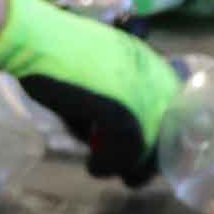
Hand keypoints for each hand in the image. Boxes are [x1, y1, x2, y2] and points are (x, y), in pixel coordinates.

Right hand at [0, 0, 180, 185]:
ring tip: (103, 169)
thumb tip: (110, 141)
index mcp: (151, 65)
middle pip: (168, 134)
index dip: (161, 139)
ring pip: (149, 148)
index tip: (143, 157)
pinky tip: (92, 166)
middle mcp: (155, 77)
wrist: (37, 39)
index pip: (176, 111)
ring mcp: (142, 93)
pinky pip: (127, 152)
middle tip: (129, 174)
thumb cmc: (57, 56)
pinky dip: (108, 165)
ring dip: (127, 166)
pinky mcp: (122, 110)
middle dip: (149, 160)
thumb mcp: (96, 79)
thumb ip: (110, 106)